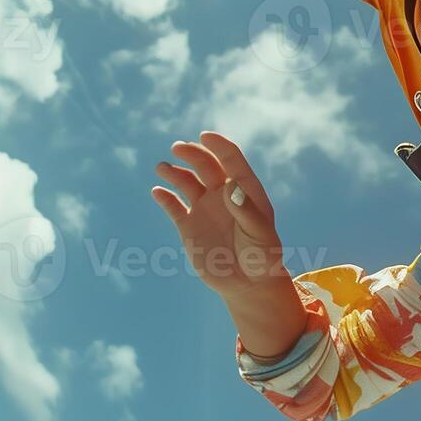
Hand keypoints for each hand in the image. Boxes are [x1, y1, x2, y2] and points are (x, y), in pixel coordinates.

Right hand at [151, 132, 286, 298]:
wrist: (249, 284)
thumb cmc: (262, 257)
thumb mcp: (260, 234)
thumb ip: (246, 210)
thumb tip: (230, 183)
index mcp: (245, 190)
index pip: (231, 159)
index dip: (219, 145)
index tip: (205, 136)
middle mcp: (224, 195)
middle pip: (206, 165)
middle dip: (193, 154)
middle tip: (178, 148)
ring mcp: (205, 209)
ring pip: (187, 182)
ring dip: (174, 172)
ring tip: (162, 168)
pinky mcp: (189, 226)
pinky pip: (174, 207)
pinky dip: (165, 198)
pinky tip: (158, 192)